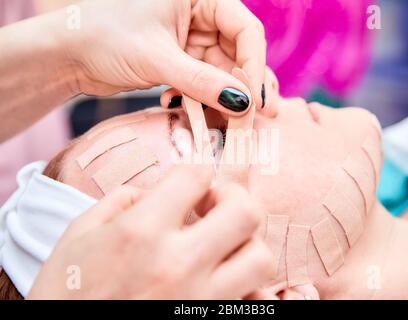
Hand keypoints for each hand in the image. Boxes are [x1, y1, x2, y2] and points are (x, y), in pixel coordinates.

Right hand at [28, 165, 274, 298]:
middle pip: (246, 211)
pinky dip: (251, 289)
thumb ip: (120, 201)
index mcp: (141, 232)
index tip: (191, 186)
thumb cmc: (65, 294)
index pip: (196, 176)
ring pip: (261, 258)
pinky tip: (229, 282)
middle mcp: (177, 263)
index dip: (197, 172)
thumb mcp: (78, 235)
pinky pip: (254, 303)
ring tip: (223, 246)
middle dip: (234, 199)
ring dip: (247, 244)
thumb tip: (153, 191)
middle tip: (215, 208)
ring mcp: (199, 300)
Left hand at [60, 0, 266, 114]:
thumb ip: (203, 81)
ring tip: (221, 122)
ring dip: (219, 98)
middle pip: (238, 53)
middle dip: (243, 87)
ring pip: (222, 72)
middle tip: (257, 117)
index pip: (245, 29)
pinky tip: (175, 105)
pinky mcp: (181, 61)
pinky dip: (198, 99)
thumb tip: (244, 104)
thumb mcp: (158, 59)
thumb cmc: (106, 39)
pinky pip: (203, 83)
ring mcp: (191, 40)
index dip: (254, 64)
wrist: (69, 54)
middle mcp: (200, 15)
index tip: (254, 98)